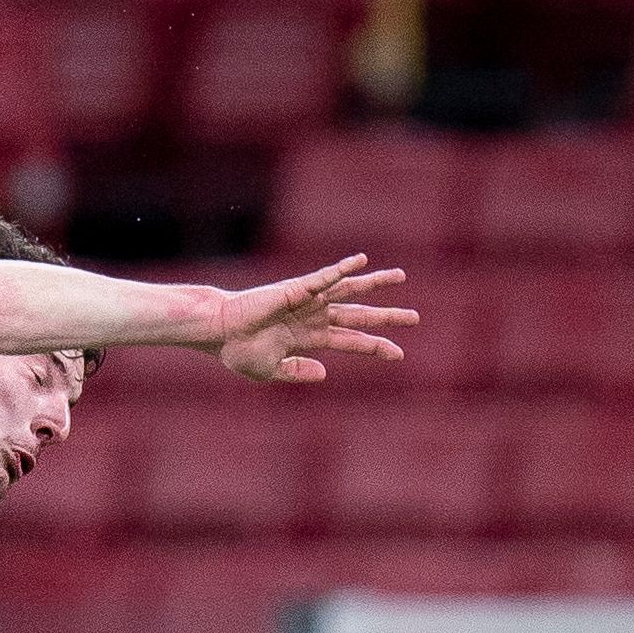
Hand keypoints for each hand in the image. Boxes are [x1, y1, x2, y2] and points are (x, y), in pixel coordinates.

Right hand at [208, 253, 416, 384]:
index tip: (398, 354)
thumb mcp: (271, 371)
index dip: (375, 346)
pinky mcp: (296, 288)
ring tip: (400, 277)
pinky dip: (342, 269)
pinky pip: (324, 278)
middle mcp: (314, 317)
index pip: (350, 340)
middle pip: (358, 315)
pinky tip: (360, 260)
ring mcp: (307, 301)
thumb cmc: (238, 351)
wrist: (219, 333)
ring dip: (373, 284)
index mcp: (310, 338)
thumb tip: (324, 372)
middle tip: (415, 318)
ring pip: (348, 291)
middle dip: (386, 316)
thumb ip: (297, 371)